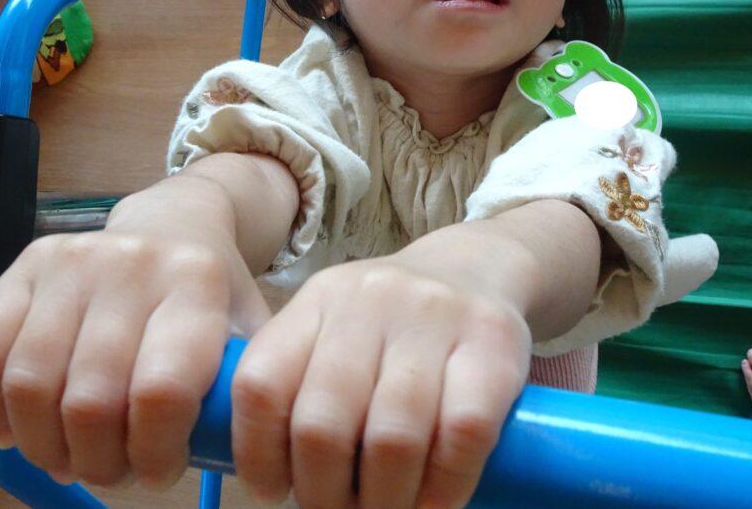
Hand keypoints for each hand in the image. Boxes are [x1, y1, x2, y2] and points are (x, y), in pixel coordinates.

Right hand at [0, 228, 267, 487]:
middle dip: (99, 460)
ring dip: (46, 443)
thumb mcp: (247, 328)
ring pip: (32, 384)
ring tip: (71, 457)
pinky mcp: (28, 264)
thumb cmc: (210, 292)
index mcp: (197, 282)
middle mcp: (135, 264)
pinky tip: (18, 429)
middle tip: (112, 471)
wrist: (175, 224)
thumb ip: (244, 384)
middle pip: (91, 399)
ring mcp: (75, 260)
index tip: (160, 471)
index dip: (154, 452)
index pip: (162, 392)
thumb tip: (233, 449)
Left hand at [231, 250, 531, 508]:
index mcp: (319, 300)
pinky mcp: (493, 340)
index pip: (261, 385)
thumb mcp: (337, 328)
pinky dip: (446, 486)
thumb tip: (270, 477)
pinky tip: (437, 499)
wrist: (478, 266)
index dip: (258, 456)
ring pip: (392, 439)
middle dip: (324, 494)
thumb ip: (301, 382)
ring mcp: (433, 315)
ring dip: (387, 502)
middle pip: (322, 425)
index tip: (275, 491)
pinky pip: (462, 434)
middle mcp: (369, 299)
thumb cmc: (395, 322)